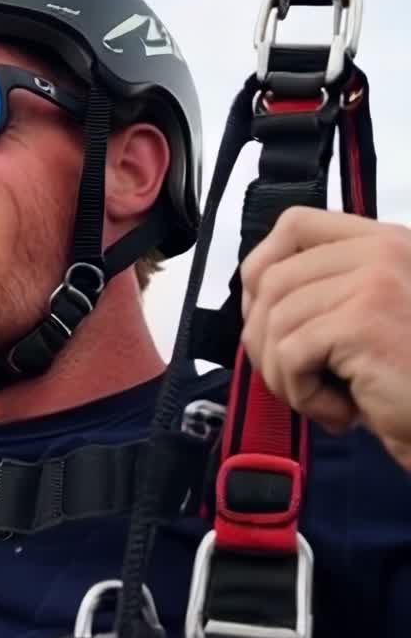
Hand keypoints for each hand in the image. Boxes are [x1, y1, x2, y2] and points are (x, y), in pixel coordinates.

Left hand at [240, 207, 410, 470]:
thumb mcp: (370, 317)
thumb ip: (328, 292)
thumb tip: (254, 301)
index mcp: (384, 242)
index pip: (295, 224)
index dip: (262, 266)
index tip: (262, 313)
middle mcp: (381, 251)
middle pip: (274, 278)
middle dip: (263, 338)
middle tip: (290, 379)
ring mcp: (374, 282)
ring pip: (276, 320)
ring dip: (282, 374)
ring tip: (319, 400)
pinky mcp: (363, 322)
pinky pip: (291, 354)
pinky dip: (302, 394)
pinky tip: (341, 413)